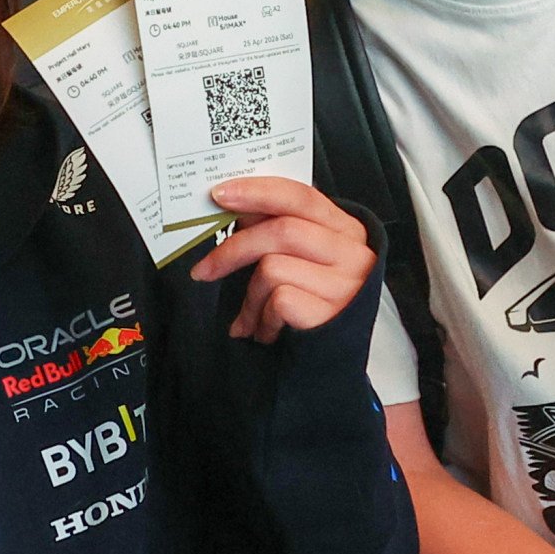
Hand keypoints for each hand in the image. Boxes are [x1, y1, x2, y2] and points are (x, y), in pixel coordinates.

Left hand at [190, 175, 375, 341]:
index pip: (300, 196)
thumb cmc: (314, 304)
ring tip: (250, 319)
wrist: (335, 363)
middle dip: (232, 249)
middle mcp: (351, 253)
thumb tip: (235, 207)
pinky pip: (277, 301)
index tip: (219, 194)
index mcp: (345, 229)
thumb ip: (279, 229)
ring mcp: (344, 284)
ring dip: (248, 299)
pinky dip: (261, 320)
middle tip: (203, 270)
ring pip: (272, 268)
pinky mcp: (331, 314)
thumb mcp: (305, 260)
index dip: (257, 191)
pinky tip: (266, 332)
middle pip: (281, 231)